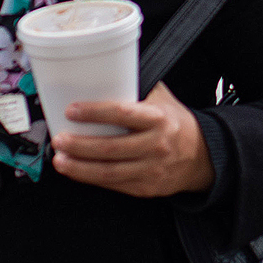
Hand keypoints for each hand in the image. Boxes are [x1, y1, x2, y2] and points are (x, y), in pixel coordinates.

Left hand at [51, 82, 213, 198]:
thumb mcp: (163, 101)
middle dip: (80, 145)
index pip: (122, 114)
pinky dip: (92, 179)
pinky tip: (78, 172)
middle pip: (111, 148)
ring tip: (60, 160)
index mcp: (159, 119)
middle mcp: (155, 145)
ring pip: (109, 172)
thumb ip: (138, 90)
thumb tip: (103, 74)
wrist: (203, 158)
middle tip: (59, 139)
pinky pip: (114, 185)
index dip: (95, 113)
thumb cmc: (176, 125)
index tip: (72, 110)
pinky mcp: (146, 188)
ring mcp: (151, 169)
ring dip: (80, 167)